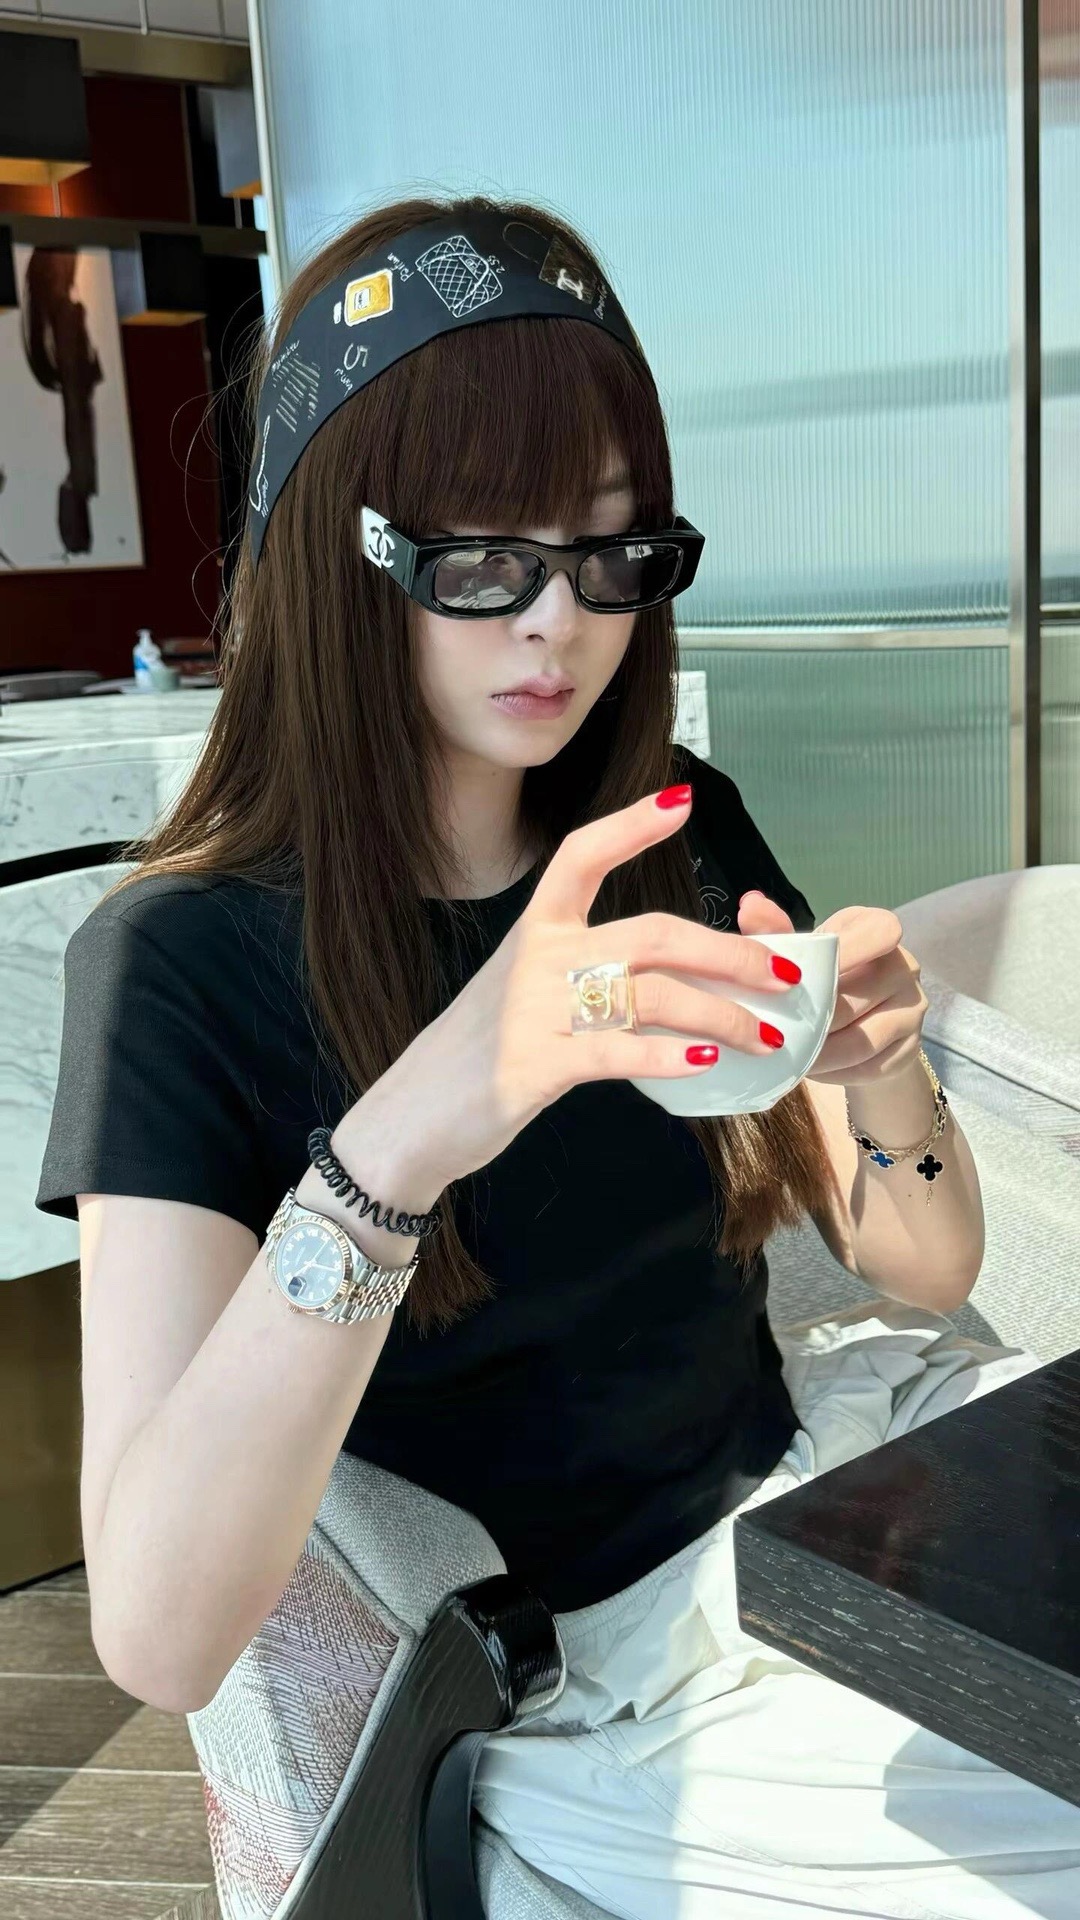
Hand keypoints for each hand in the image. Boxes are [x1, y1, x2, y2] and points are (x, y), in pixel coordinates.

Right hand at [353, 788, 802, 1193]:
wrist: (412, 1116)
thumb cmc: (479, 1053)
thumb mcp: (524, 993)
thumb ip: (586, 974)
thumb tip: (675, 976)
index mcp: (534, 930)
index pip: (582, 856)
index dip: (631, 826)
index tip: (681, 803)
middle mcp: (537, 959)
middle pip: (651, 933)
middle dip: (727, 951)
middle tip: (781, 974)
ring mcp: (536, 1011)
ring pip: (651, 994)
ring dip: (720, 1014)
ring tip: (764, 1035)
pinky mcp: (536, 1065)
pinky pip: (618, 1052)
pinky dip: (669, 1056)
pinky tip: (707, 1065)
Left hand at [737, 890, 927, 1087]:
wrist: (861, 1023)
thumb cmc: (826, 976)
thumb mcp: (804, 951)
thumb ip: (779, 931)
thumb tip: (750, 904)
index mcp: (880, 931)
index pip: (880, 932)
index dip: (847, 951)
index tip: (800, 974)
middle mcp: (905, 966)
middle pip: (858, 996)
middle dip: (812, 1017)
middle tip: (773, 1031)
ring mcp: (914, 1010)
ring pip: (861, 1039)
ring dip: (819, 1053)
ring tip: (786, 1055)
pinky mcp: (911, 1050)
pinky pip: (868, 1067)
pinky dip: (833, 1072)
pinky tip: (809, 1069)